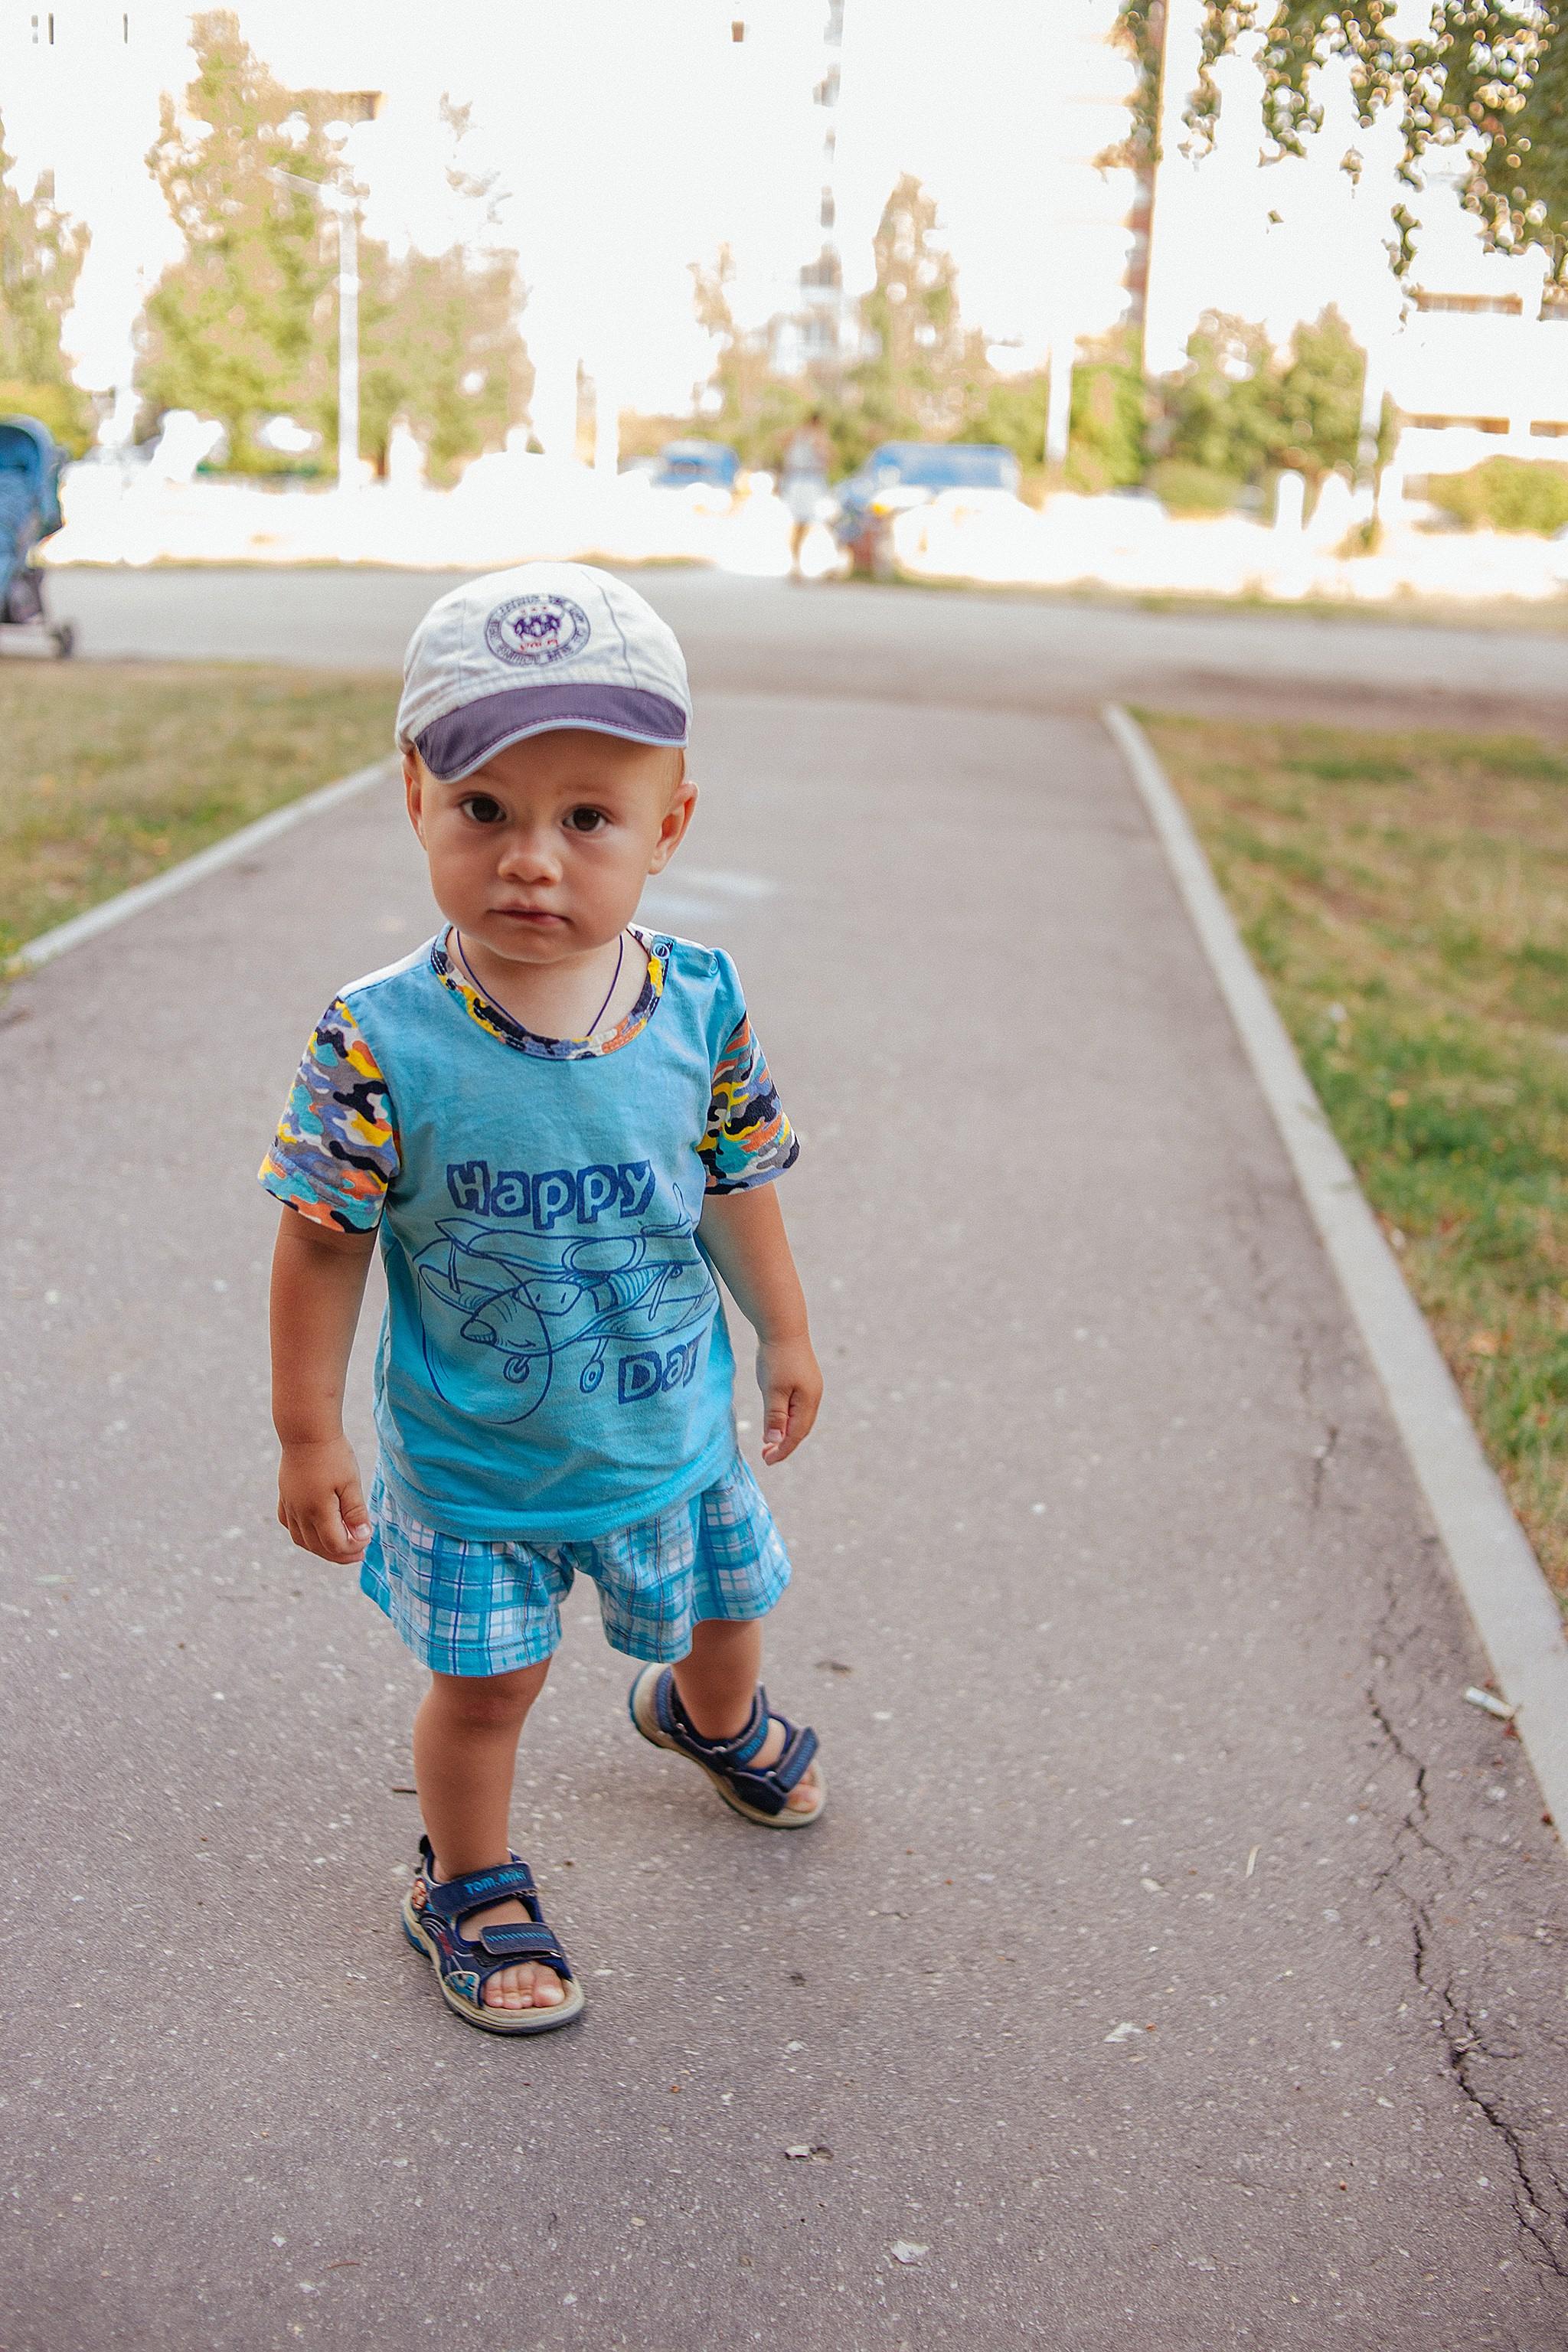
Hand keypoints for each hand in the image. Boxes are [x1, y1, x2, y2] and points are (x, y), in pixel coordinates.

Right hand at [277, 1435, 371, 1563]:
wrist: (306, 1431)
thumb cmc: (333, 1454)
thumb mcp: (351, 1482)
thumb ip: (356, 1512)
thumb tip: (362, 1537)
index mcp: (318, 1511)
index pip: (335, 1545)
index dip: (353, 1548)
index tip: (368, 1539)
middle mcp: (300, 1513)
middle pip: (318, 1547)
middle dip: (340, 1554)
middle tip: (359, 1551)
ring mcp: (289, 1505)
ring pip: (302, 1540)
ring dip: (321, 1548)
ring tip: (339, 1545)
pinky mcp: (284, 1496)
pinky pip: (289, 1525)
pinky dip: (303, 1534)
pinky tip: (315, 1530)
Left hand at [757, 1335, 821, 1464]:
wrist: (783, 1326)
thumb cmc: (777, 1357)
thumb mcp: (772, 1390)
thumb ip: (774, 1417)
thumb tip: (775, 1442)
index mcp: (808, 1401)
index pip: (796, 1434)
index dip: (782, 1450)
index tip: (767, 1461)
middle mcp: (813, 1396)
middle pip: (801, 1429)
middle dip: (785, 1444)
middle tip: (766, 1455)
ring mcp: (810, 1387)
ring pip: (799, 1418)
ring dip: (785, 1432)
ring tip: (769, 1442)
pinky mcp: (803, 1379)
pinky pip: (796, 1406)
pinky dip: (786, 1418)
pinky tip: (775, 1419)